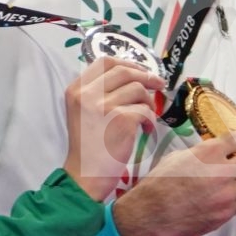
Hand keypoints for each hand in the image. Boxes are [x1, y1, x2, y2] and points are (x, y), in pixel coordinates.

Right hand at [62, 58, 166, 199]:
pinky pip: (145, 110)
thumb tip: (134, 74)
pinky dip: (150, 120)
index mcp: (76, 89)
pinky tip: (145, 130)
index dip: (128, 63)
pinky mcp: (120, 119)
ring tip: (145, 117)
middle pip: (124, 71)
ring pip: (138, 89)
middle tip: (159, 84)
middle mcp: (86, 94)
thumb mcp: (84, 111)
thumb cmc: (89, 145)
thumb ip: (100, 91)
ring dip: (148, 102)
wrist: (86, 174)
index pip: (105, 61)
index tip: (141, 71)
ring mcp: (103, 106)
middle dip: (146, 76)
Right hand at [111, 132, 235, 235]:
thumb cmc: (159, 183)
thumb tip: (213, 154)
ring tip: (217, 188)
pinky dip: (229, 202)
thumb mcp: (177, 157)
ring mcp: (226, 195)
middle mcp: (222, 172)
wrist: (150, 214)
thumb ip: (200, 153)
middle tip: (221, 170)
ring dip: (233, 184)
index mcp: (210, 153)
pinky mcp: (225, 214)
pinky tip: (215, 202)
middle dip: (233, 166)